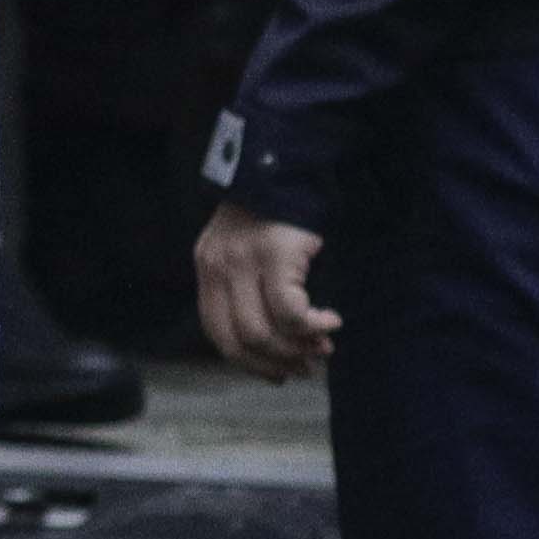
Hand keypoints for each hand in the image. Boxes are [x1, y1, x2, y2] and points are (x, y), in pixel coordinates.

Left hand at [195, 205, 337, 381]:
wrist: (287, 164)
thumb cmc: (274, 212)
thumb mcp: (246, 249)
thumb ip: (248, 288)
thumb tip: (278, 345)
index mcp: (208, 268)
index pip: (216, 331)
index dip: (248, 361)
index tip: (277, 374)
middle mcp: (218, 266)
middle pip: (238, 340)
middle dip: (276, 363)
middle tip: (306, 367)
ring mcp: (243, 261)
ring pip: (263, 332)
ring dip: (296, 349)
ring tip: (322, 347)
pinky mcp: (275, 256)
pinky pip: (289, 312)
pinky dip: (312, 327)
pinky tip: (330, 321)